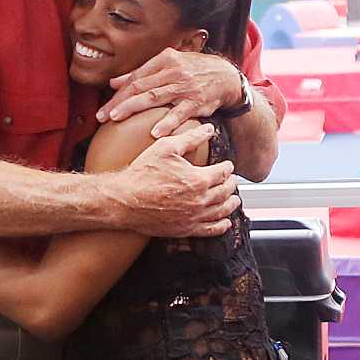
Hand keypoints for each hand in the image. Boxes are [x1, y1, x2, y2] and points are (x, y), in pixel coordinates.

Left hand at [97, 47, 243, 135]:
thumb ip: (142, 74)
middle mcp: (173, 71)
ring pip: (154, 97)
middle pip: (140, 88)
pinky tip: (155, 133)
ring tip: (117, 118)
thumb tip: (114, 82)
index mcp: (164, 60)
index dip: (118, 94)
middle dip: (119, 102)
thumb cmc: (194, 71)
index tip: (104, 108)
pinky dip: (167, 123)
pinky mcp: (197, 101)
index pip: (135, 78)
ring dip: (133, 108)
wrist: (227, 76)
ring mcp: (185, 87)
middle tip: (103, 116)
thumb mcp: (169, 65)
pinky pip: (179, 113)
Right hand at [109, 123, 239, 237]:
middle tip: (232, 181)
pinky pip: (210, 230)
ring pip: (222, 211)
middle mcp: (200, 200)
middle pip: (225, 192)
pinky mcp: (185, 229)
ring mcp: (194, 217)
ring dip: (231, 204)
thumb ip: (190, 138)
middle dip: (231, 184)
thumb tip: (208, 129)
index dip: (227, 167)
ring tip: (234, 200)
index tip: (227, 165)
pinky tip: (225, 223)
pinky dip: (221, 226)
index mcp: (199, 179)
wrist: (124, 201)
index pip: (223, 172)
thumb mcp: (165, 147)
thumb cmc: (142, 173)